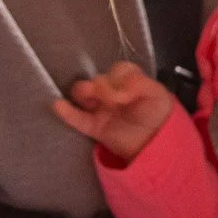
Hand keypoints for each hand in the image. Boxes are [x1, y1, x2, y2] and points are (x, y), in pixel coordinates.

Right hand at [52, 62, 175, 161]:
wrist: (157, 147)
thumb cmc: (159, 116)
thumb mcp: (157, 95)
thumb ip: (140, 84)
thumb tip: (117, 89)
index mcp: (129, 82)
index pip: (118, 70)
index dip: (118, 78)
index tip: (124, 93)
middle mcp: (113, 91)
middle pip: (98, 80)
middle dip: (102, 87)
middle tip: (113, 101)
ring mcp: (101, 108)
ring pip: (83, 94)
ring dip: (83, 93)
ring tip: (91, 102)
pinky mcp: (94, 127)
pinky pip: (77, 118)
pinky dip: (67, 112)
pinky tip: (59, 106)